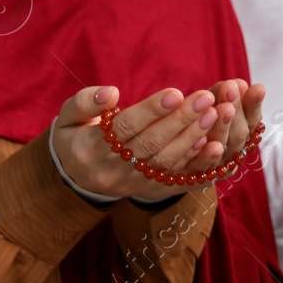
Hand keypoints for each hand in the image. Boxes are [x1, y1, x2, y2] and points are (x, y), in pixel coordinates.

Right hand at [51, 85, 225, 202]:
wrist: (78, 178)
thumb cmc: (75, 137)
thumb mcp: (68, 118)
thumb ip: (85, 102)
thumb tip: (111, 93)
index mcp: (92, 148)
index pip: (126, 127)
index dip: (151, 110)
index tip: (176, 92)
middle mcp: (115, 169)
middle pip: (152, 144)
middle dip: (181, 120)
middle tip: (206, 99)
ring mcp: (135, 183)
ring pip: (167, 162)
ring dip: (193, 137)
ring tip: (214, 113)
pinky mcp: (151, 190)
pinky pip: (177, 177)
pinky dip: (196, 161)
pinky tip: (213, 144)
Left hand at [200, 78, 266, 171]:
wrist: (165, 156)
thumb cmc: (192, 122)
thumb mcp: (207, 104)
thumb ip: (221, 94)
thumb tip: (239, 84)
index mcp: (240, 133)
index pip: (252, 120)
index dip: (252, 104)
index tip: (249, 86)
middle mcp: (231, 152)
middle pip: (238, 135)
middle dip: (235, 111)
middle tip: (231, 89)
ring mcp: (214, 167)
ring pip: (222, 149)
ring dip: (222, 128)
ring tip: (222, 109)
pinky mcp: (193, 176)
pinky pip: (200, 167)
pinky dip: (203, 155)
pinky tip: (203, 140)